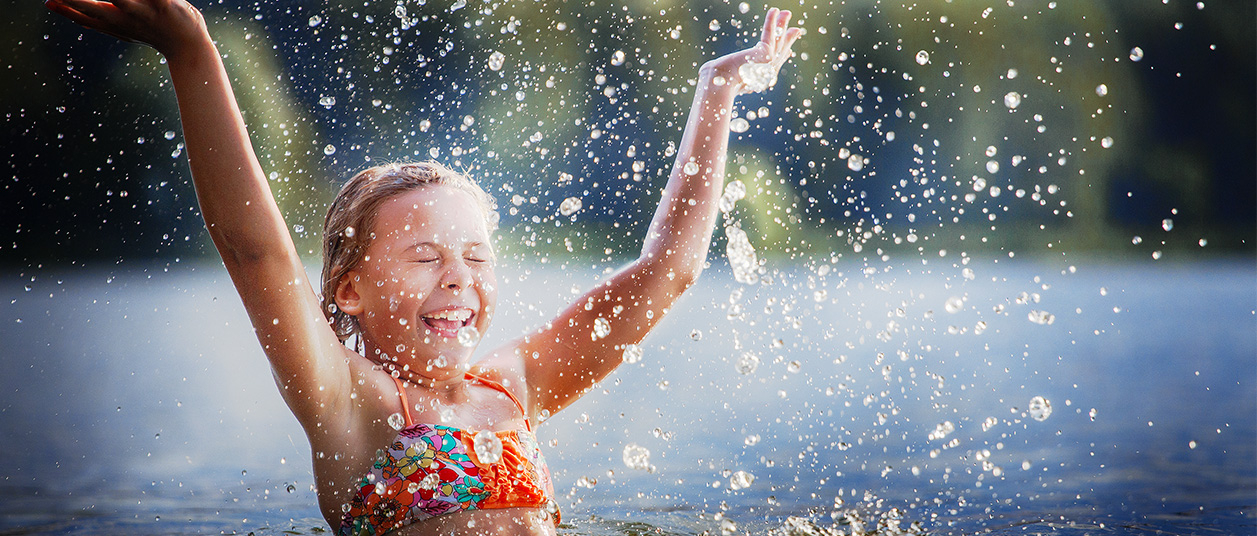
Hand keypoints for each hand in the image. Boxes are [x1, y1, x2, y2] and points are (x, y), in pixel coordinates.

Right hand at [45, 0, 207, 55]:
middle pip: (95, 9)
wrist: (189, 47)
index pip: (84, 18)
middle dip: (76, 1)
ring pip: (123, 1)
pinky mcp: (166, 5)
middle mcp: (126, 19)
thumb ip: (101, 20)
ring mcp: (146, 12)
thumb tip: (75, 14)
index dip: (65, 10)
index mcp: (115, 23)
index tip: (48, 1)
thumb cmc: (155, 32)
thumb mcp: (124, 28)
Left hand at [702, 8, 803, 93]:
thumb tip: (708, 70)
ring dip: (782, 25)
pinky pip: (769, 33)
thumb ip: (721, 73)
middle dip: (787, 40)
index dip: (782, 56)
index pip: (773, 66)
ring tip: (786, 13)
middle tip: (796, 30)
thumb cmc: (715, 82)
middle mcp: (766, 74)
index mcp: (758, 81)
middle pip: (780, 52)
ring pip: (777, 41)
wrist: (719, 83)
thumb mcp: (721, 77)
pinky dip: (772, 21)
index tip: (788, 51)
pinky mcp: (765, 53)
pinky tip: (774, 11)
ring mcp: (768, 64)